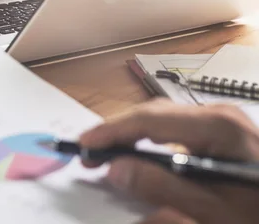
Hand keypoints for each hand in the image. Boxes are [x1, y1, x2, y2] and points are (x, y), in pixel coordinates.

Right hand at [79, 99, 258, 223]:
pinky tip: (141, 151)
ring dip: (131, 133)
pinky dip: (151, 138)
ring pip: (162, 117)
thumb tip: (116, 168)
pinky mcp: (224, 129)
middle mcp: (217, 113)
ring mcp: (222, 118)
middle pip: (152, 113)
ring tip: (107, 151)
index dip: (111, 131)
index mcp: (216, 127)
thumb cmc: (258, 212)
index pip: (149, 120)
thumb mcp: (214, 210)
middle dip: (117, 131)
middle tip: (88, 153)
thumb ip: (163, 187)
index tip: (83, 144)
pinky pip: (176, 126)